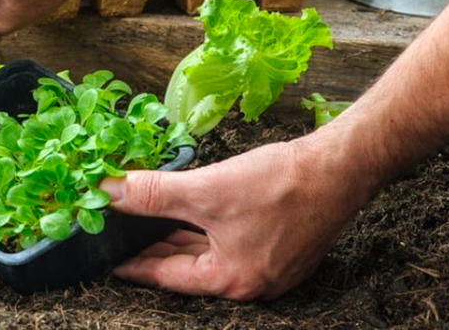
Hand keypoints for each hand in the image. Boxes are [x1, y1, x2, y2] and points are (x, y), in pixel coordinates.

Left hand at [100, 127, 374, 299]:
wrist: (341, 166)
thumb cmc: (280, 184)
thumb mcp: (206, 190)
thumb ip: (153, 194)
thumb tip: (109, 192)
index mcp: (231, 280)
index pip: (166, 275)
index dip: (133, 263)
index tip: (107, 256)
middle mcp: (250, 282)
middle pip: (186, 267)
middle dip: (153, 248)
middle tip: (119, 234)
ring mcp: (268, 266)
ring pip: (208, 252)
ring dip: (177, 236)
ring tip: (145, 222)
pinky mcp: (280, 245)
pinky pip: (228, 242)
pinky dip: (203, 229)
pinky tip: (187, 211)